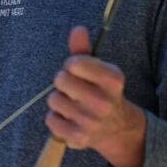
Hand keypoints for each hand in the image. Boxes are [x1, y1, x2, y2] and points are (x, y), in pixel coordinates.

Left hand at [45, 26, 146, 166]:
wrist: (115, 127)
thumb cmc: (99, 91)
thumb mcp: (97, 69)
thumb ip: (83, 50)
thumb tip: (78, 29)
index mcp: (113, 79)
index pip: (74, 62)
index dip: (71, 65)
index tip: (78, 71)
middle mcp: (105, 102)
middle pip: (60, 79)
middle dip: (63, 82)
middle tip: (74, 89)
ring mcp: (92, 122)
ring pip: (53, 99)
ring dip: (59, 101)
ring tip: (73, 105)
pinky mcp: (79, 137)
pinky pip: (51, 120)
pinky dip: (56, 118)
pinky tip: (70, 119)